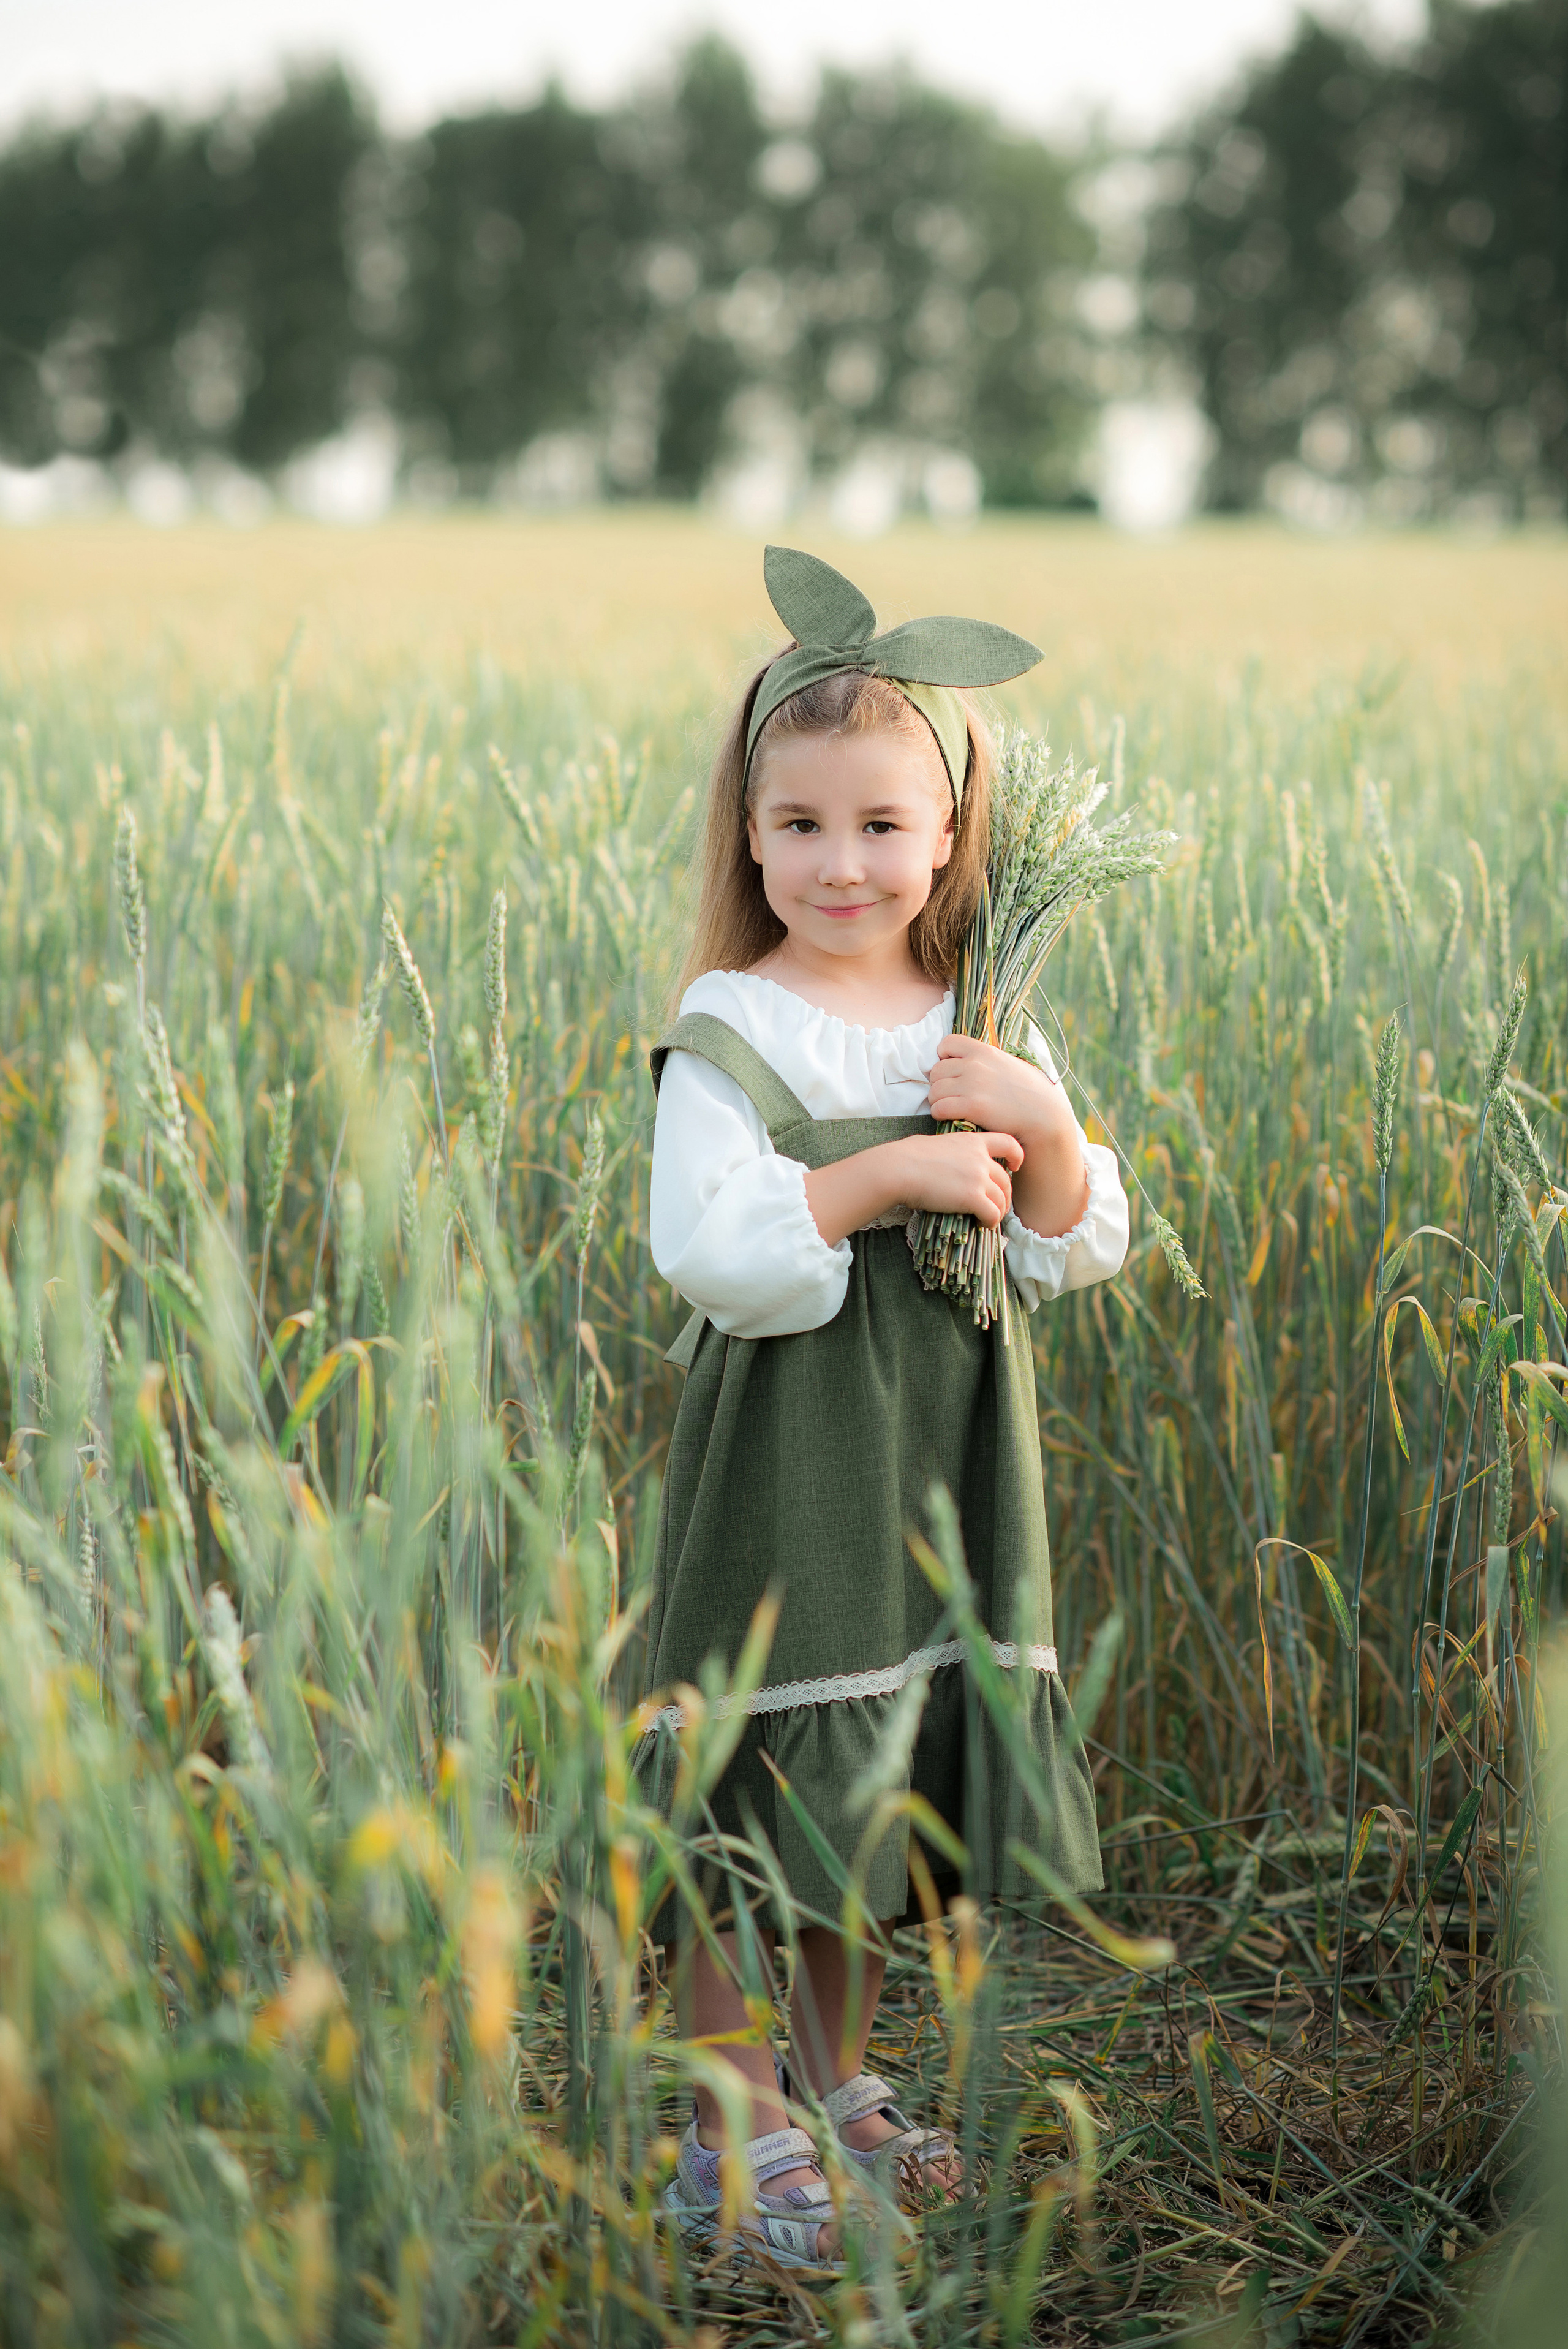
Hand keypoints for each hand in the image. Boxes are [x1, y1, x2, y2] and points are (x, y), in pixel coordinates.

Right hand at [897, 1130, 1022, 1228]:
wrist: (899, 1168)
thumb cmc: (908, 1155)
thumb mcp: (937, 1144)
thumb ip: (952, 1150)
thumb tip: (945, 1159)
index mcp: (972, 1141)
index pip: (1008, 1143)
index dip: (1016, 1156)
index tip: (1015, 1166)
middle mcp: (980, 1158)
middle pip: (1005, 1179)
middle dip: (1005, 1195)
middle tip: (998, 1206)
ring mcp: (978, 1177)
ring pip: (1001, 1199)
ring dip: (998, 1212)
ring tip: (988, 1220)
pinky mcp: (973, 1197)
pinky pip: (992, 1214)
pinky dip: (990, 1222)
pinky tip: (982, 1225)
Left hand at [925, 1033, 1072, 1147]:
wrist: (1044, 1115)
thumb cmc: (1030, 1091)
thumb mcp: (1009, 1063)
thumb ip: (987, 1059)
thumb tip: (967, 1059)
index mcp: (984, 1050)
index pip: (947, 1043)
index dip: (944, 1057)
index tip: (952, 1071)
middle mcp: (975, 1065)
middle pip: (936, 1070)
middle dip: (940, 1083)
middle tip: (951, 1094)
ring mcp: (973, 1085)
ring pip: (934, 1090)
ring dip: (938, 1100)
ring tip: (950, 1106)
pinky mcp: (972, 1106)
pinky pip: (939, 1107)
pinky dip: (940, 1114)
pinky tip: (951, 1116)